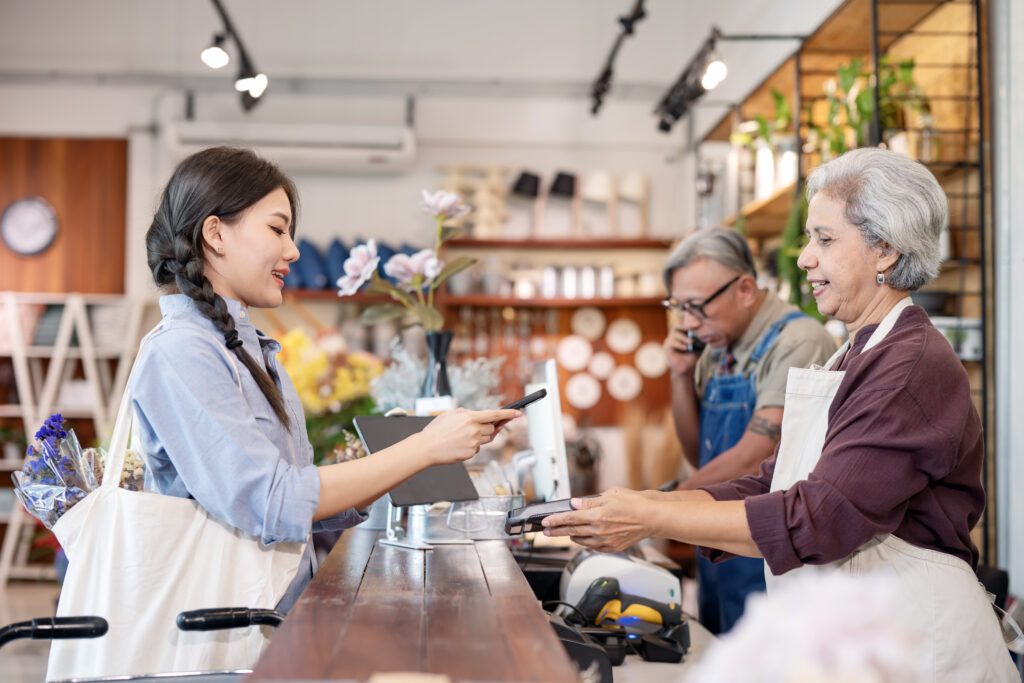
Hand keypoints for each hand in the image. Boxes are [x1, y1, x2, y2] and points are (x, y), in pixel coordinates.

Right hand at [417, 408, 521, 465]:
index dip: (508, 414)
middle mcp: (474, 430)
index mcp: (470, 418)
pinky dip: (471, 446)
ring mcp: (474, 443)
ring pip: (485, 439)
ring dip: (479, 437)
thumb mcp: (450, 415)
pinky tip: (458, 445)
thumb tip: (475, 414)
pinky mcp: (471, 453)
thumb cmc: (436, 430)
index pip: (494, 414)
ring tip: (462, 437)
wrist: (427, 448)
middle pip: (491, 429)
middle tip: (474, 428)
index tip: (518, 413)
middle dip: (486, 428)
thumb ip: (465, 413)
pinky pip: (477, 449)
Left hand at [541, 486, 659, 551]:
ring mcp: (606, 541)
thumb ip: (589, 502)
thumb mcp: (610, 495)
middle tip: (546, 532)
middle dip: (556, 531)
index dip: (555, 520)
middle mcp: (599, 530)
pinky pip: (593, 547)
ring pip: (581, 541)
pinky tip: (582, 539)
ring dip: (570, 537)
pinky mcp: (612, 547)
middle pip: (572, 531)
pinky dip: (585, 543)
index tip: (545, 522)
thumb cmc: (634, 504)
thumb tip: (575, 504)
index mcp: (597, 516)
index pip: (570, 518)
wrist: (652, 518)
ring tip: (564, 533)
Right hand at [663, 327, 699, 376]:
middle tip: (693, 328)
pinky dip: (679, 345)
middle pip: (676, 326)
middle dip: (685, 326)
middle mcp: (673, 336)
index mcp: (681, 333)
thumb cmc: (692, 356)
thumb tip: (708, 330)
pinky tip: (686, 348)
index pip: (683, 324)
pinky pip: (671, 343)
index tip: (699, 324)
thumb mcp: (700, 346)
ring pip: (674, 334)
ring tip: (691, 342)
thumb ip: (702, 338)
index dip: (690, 322)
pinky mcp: (666, 348)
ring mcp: (669, 341)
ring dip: (684, 337)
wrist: (687, 369)